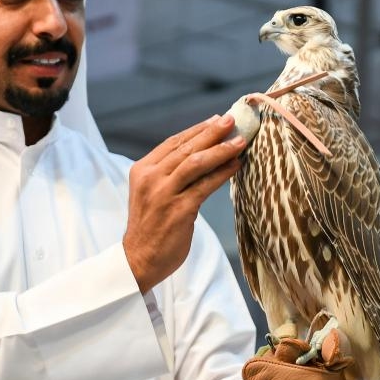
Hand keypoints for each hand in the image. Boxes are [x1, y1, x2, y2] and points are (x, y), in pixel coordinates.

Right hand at [123, 115, 246, 292]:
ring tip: (240, 141)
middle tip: (232, 120)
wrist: (139, 259)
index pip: (172, 142)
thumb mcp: (151, 192)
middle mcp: (151, 178)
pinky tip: (236, 166)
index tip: (216, 120)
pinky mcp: (179, 210)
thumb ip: (168, 173)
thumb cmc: (150, 226)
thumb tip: (200, 152)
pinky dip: (223, 173)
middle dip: (212, 132)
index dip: (196, 130)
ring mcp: (165, 194)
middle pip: (186, 148)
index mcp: (142, 170)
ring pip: (196, 162)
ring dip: (221, 149)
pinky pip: (206, 186)